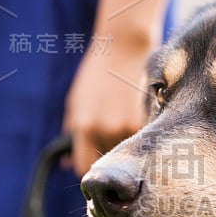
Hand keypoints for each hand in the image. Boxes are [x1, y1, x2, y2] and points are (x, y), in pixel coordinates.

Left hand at [62, 37, 149, 175]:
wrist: (124, 49)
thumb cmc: (97, 76)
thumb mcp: (76, 103)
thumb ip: (71, 133)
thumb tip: (66, 164)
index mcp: (85, 126)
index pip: (84, 167)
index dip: (89, 166)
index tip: (93, 160)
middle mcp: (108, 129)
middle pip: (108, 162)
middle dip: (108, 155)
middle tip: (111, 137)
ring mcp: (130, 126)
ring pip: (128, 154)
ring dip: (126, 146)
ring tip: (125, 124)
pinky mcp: (148, 120)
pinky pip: (141, 142)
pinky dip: (140, 137)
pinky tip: (136, 120)